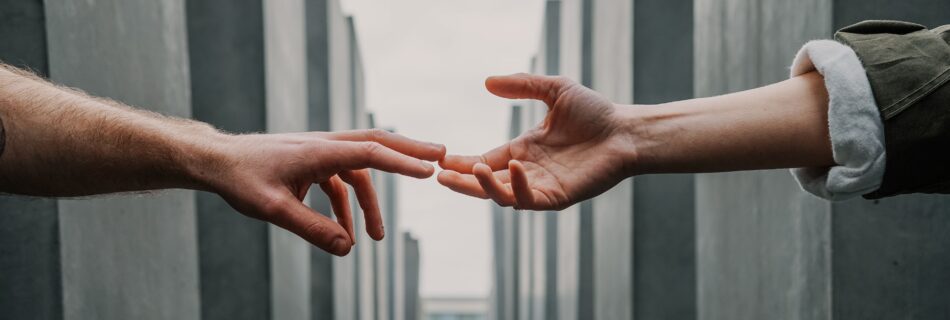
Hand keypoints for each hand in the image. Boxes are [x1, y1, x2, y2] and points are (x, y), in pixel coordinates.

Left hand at [201, 129, 444, 255]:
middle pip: (377, 144)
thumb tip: (348, 249)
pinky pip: (340, 182)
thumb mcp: (275, 210)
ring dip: (372, 202)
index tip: (430, 170)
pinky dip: (347, 206)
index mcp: (319, 150)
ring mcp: (320, 153)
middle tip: (441, 156)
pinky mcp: (312, 163)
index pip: (370, 153)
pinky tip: (345, 234)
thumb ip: (313, 230)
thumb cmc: (242, 180)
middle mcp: (325, 145)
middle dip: (409, 152)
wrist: (217, 162)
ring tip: (378, 238)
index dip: (402, 162)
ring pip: (360, 169)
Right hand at [438, 74, 634, 210]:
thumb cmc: (595, 112)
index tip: (441, 160)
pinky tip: (513, 168)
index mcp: (523, 150)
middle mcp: (528, 172)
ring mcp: (542, 186)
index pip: (486, 161)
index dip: (462, 163)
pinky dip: (518, 187)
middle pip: (486, 183)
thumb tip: (487, 82)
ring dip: (484, 186)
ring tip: (471, 170)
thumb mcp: (554, 90)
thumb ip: (522, 86)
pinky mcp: (558, 197)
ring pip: (503, 196)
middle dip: (463, 182)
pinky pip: (530, 199)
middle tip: (441, 176)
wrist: (626, 130)